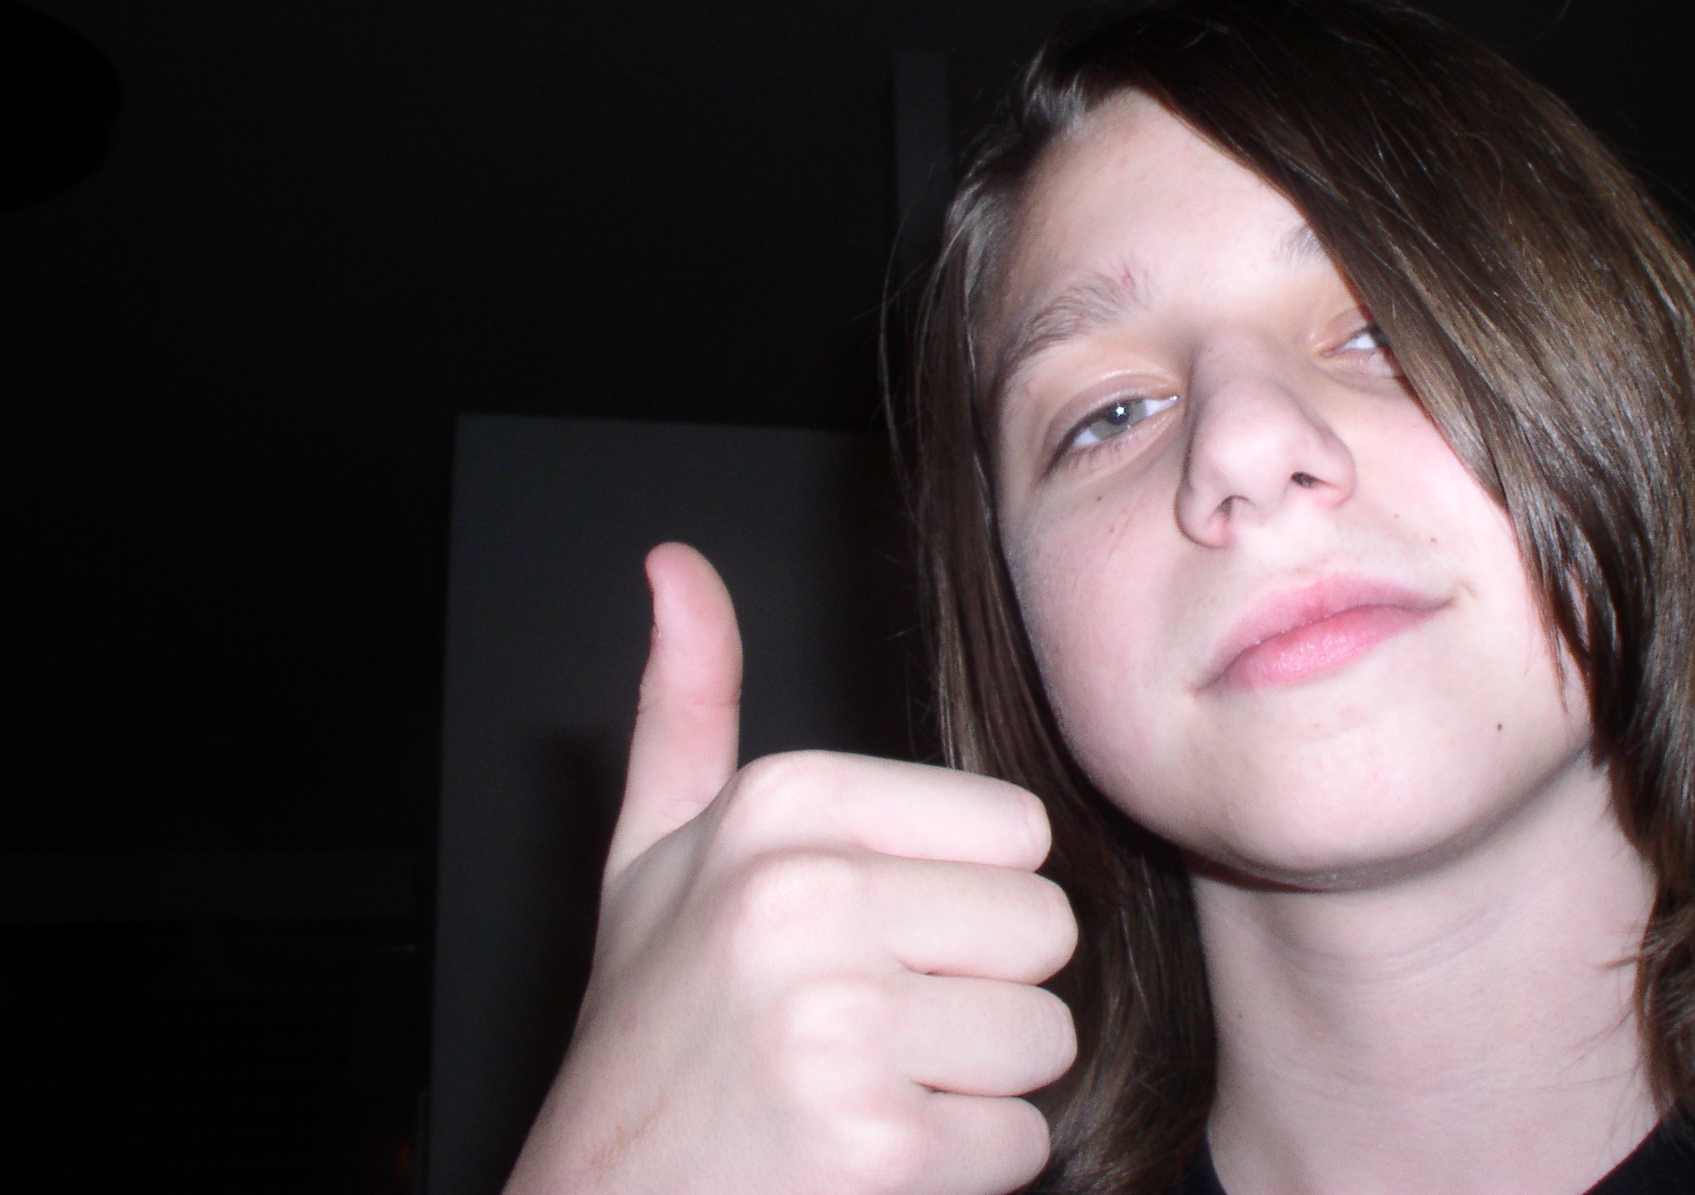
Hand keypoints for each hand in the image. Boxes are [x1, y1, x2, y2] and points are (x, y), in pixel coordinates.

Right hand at [504, 543, 1077, 1194]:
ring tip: (870, 1091)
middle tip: (877, 1031)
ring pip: (1044, 1038)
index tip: (871, 942)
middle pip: (1044, 930)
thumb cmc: (650, 1033)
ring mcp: (839, 1026)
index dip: (963, 900)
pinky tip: (868, 1160)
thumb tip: (676, 561)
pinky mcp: (876, 1146)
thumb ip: (686, 704)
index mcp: (777, 806)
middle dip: (981, 995)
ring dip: (977, 1086)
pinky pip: (1020, 1140)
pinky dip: (962, 1167)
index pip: (1017, 830)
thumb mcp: (653, 855)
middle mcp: (803, 897)